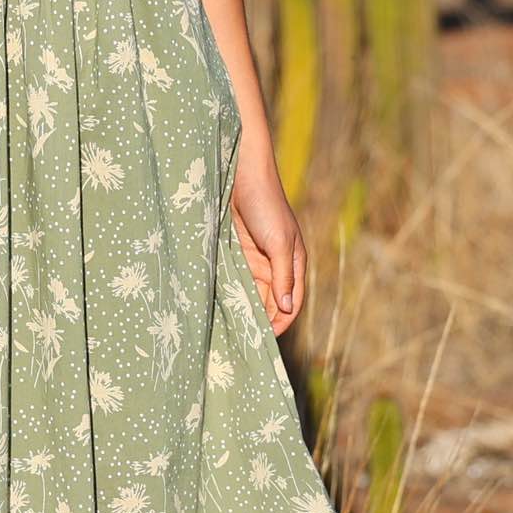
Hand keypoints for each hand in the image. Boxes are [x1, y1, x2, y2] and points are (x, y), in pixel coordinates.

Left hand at [228, 144, 306, 338]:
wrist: (237, 171)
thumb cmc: (265, 203)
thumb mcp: (279, 242)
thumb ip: (283, 276)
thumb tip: (286, 309)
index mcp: (293, 262)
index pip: (291, 302)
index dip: (281, 322)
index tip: (264, 341)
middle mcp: (274, 263)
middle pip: (269, 301)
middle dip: (260, 319)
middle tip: (243, 341)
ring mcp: (253, 257)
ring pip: (250, 292)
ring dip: (242, 307)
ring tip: (229, 329)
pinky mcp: (233, 250)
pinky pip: (233, 277)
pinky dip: (229, 291)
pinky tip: (219, 305)